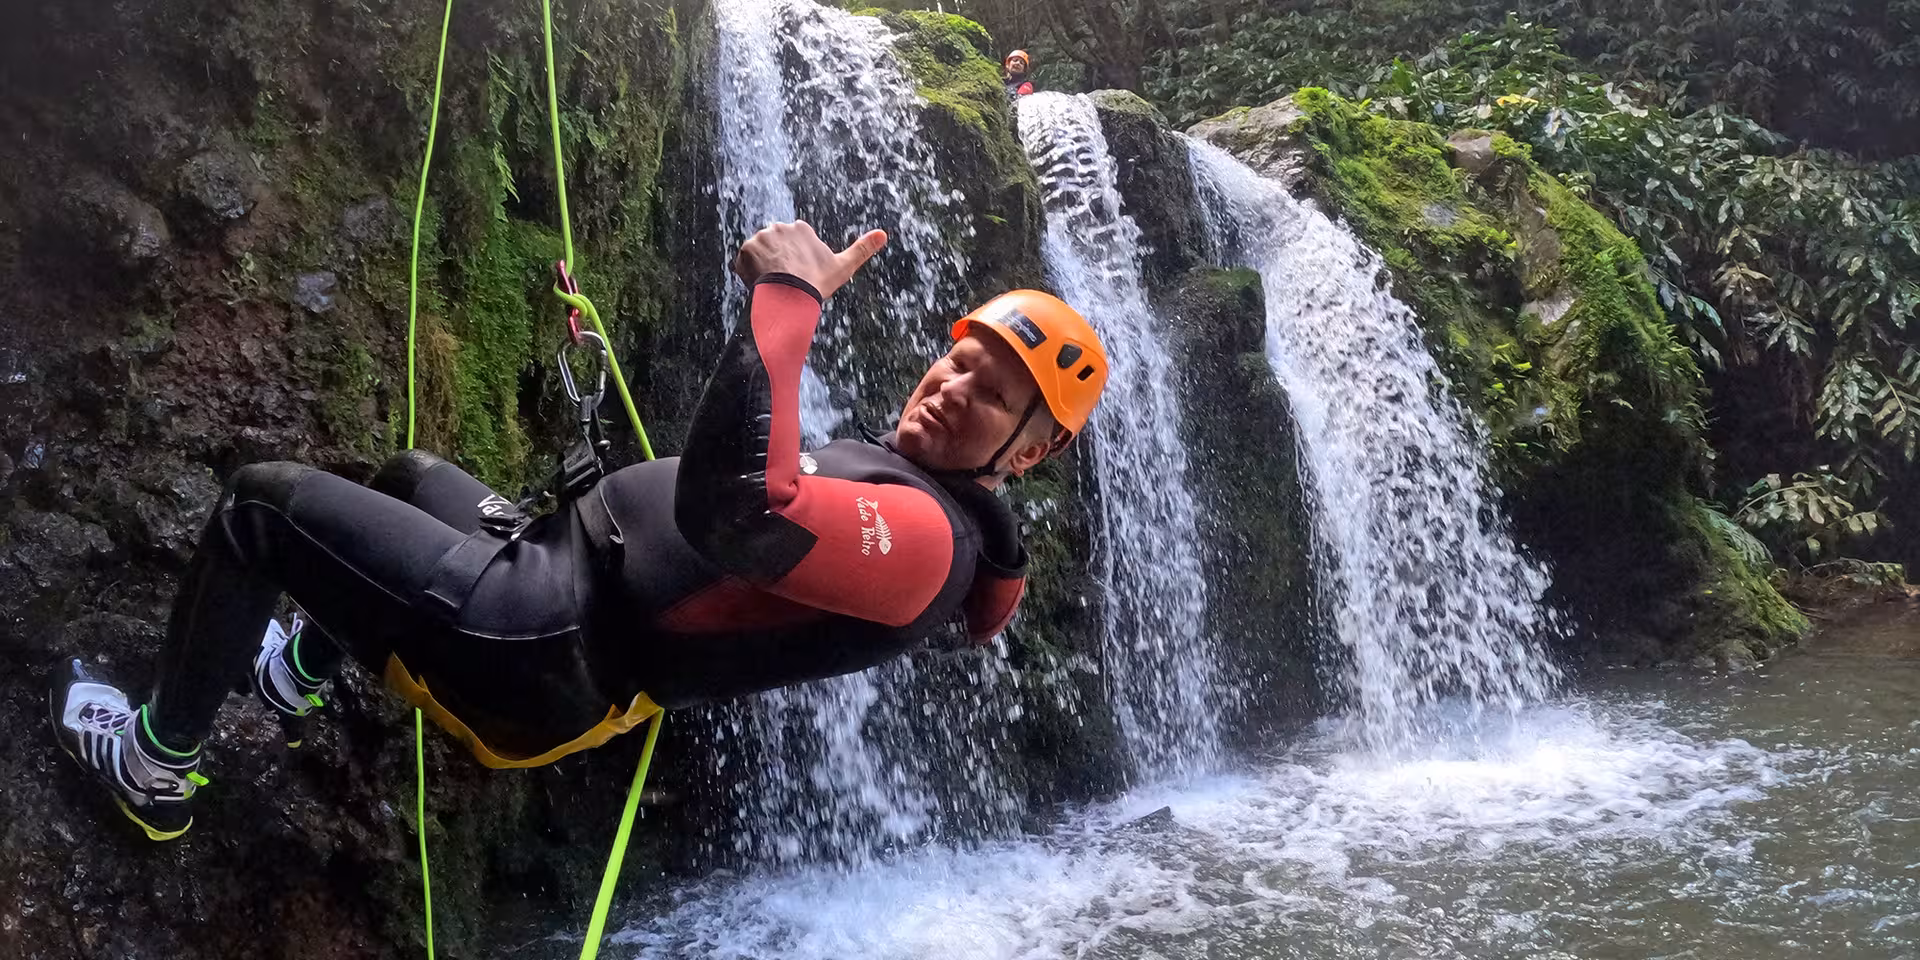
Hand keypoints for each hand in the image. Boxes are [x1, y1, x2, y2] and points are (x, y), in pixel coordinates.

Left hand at [731, 220, 887, 299]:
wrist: (791, 295)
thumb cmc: (818, 282)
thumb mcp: (844, 266)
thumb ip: (862, 249)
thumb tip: (884, 233)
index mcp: (801, 228)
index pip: (793, 244)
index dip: (795, 262)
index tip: (799, 275)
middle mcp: (780, 226)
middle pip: (775, 247)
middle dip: (777, 263)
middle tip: (785, 282)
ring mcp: (761, 236)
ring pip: (760, 254)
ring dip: (762, 268)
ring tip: (773, 285)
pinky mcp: (746, 248)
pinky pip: (744, 261)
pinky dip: (748, 273)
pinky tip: (760, 285)